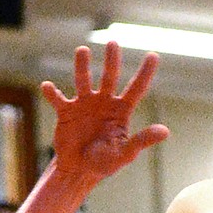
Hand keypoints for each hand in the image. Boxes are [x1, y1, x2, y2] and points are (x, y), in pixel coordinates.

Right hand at [41, 43, 169, 187]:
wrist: (78, 170)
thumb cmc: (104, 163)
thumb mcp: (125, 153)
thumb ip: (142, 140)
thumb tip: (165, 131)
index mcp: (121, 111)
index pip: (136, 88)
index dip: (145, 73)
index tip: (153, 55)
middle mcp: (103, 102)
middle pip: (109, 76)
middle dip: (112, 59)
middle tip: (113, 42)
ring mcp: (84, 104)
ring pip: (83, 80)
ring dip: (82, 66)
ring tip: (83, 51)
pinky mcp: (66, 112)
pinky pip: (57, 99)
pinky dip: (52, 93)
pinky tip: (47, 87)